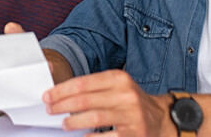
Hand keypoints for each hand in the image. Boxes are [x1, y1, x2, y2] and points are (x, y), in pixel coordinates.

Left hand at [42, 69, 175, 136]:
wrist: (162, 118)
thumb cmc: (131, 102)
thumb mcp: (118, 87)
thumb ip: (94, 88)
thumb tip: (61, 95)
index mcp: (119, 79)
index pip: (83, 82)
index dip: (62, 90)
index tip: (48, 96)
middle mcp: (126, 94)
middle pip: (85, 100)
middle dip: (62, 105)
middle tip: (50, 110)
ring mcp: (131, 115)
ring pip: (93, 118)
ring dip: (73, 122)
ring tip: (64, 124)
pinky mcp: (133, 134)